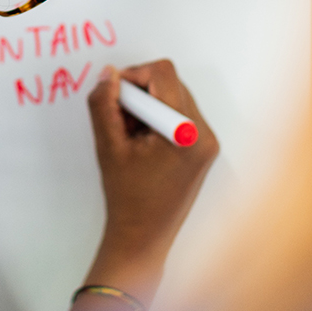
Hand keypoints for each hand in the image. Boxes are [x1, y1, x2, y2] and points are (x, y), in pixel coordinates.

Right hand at [84, 60, 218, 303]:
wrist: (144, 236)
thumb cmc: (127, 197)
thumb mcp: (108, 146)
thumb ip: (104, 104)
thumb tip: (108, 74)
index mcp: (186, 132)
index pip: (162, 74)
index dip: (132, 76)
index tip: (114, 98)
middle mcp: (205, 133)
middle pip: (169, 83)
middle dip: (139, 95)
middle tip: (120, 122)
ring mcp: (207, 140)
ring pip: (173, 96)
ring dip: (147, 107)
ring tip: (131, 137)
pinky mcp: (204, 147)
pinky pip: (179, 113)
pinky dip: (157, 118)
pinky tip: (142, 143)